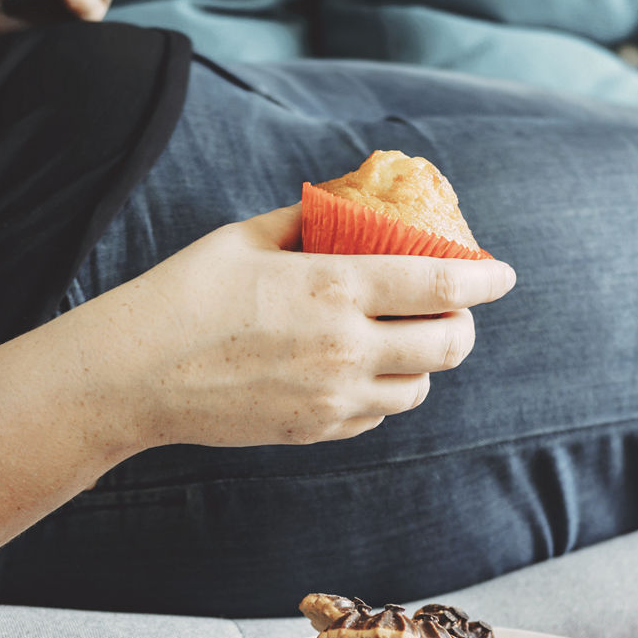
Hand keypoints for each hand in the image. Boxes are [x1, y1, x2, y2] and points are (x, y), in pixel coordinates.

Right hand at [79, 204, 517, 447]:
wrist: (134, 374)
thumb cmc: (185, 293)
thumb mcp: (247, 238)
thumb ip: (309, 222)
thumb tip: (347, 206)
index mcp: (334, 288)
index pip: (442, 287)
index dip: (485, 280)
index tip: (503, 274)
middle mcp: (345, 348)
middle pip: (449, 347)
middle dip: (465, 325)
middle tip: (455, 310)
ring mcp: (333, 398)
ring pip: (417, 388)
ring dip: (423, 363)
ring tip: (404, 340)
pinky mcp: (314, 431)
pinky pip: (375, 416)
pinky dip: (382, 392)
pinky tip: (357, 369)